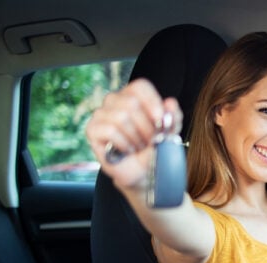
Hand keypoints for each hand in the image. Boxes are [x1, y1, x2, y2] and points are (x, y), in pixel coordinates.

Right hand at [85, 78, 182, 194]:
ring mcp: (101, 114)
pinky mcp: (92, 129)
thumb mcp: (170, 132)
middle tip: (150, 141)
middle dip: (146, 127)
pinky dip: (124, 144)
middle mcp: (114, 100)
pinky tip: (127, 150)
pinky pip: (110, 130)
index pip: (140, 86)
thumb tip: (169, 103)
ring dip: (136, 137)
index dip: (153, 103)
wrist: (143, 172)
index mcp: (133, 96)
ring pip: (121, 117)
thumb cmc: (154, 149)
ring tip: (139, 147)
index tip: (161, 122)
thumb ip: (173, 117)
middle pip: (131, 103)